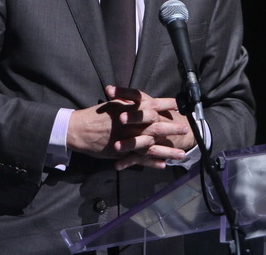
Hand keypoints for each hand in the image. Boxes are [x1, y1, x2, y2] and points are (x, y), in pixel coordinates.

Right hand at [66, 86, 192, 169]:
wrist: (80, 129)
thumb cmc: (95, 115)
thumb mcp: (113, 104)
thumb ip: (127, 103)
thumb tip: (139, 100)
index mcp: (131, 110)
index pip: (152, 105)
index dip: (166, 104)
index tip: (178, 104)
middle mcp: (132, 124)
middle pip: (156, 125)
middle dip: (172, 127)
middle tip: (185, 129)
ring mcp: (129, 139)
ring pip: (152, 145)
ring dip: (167, 150)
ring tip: (181, 154)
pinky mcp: (124, 152)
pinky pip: (141, 159)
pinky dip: (152, 162)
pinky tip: (163, 165)